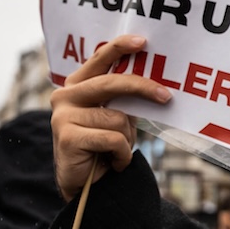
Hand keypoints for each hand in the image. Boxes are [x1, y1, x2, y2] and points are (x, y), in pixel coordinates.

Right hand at [50, 35, 171, 199]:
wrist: (87, 186)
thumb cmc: (104, 146)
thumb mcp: (117, 116)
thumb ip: (125, 98)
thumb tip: (156, 84)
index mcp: (77, 85)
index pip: (99, 59)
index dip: (120, 47)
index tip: (143, 42)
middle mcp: (65, 96)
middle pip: (112, 83)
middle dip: (143, 88)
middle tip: (166, 97)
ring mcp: (63, 116)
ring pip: (117, 117)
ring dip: (127, 139)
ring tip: (117, 151)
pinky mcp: (67, 137)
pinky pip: (113, 139)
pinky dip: (122, 154)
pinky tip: (112, 162)